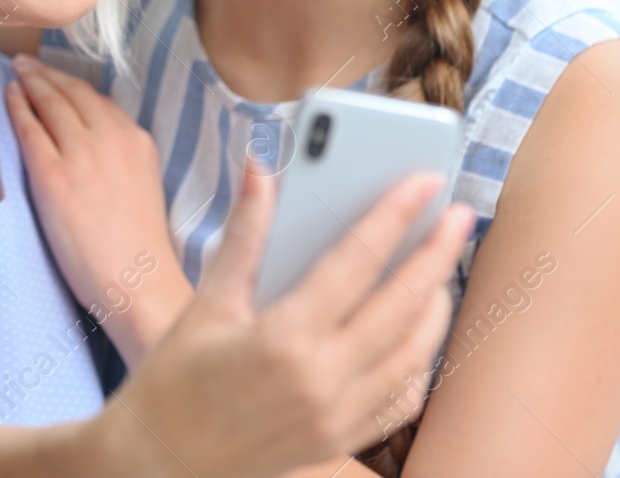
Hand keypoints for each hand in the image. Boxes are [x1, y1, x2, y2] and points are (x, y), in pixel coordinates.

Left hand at [6, 54, 188, 363]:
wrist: (137, 280)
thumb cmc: (138, 247)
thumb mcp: (143, 185)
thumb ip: (121, 157)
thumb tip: (93, 146)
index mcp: (137, 140)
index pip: (98, 100)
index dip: (71, 85)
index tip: (54, 77)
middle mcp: (112, 138)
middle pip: (73, 92)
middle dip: (47, 74)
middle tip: (26, 64)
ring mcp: (81, 155)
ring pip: (51, 102)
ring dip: (31, 82)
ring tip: (15, 73)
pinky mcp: (54, 175)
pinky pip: (30, 129)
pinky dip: (18, 107)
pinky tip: (8, 96)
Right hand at [90, 166, 473, 477]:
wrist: (159, 462)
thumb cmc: (173, 380)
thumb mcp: (206, 302)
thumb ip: (244, 234)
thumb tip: (261, 170)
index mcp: (283, 339)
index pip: (356, 262)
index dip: (395, 216)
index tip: (424, 182)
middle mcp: (321, 381)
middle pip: (402, 304)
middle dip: (437, 253)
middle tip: (460, 215)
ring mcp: (338, 417)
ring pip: (415, 354)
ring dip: (437, 305)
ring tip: (442, 266)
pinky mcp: (340, 441)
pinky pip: (402, 400)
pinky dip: (420, 361)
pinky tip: (418, 331)